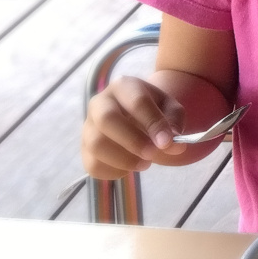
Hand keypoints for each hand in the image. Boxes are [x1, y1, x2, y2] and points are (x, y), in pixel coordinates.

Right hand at [80, 75, 200, 178]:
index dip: (153, 123)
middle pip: (107, 119)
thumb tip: (173, 144)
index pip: (137, 102)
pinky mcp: (84, 150)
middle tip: (152, 154)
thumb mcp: (170, 110)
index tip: (167, 143)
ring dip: (124, 159)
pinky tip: (128, 168)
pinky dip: (114, 172)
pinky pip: (93, 166)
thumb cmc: (153, 111)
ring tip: (145, 163)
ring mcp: (88, 127)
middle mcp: (100, 103)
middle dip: (133, 141)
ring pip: (96, 145)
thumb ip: (173, 124)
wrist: (135, 118)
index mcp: (123, 86)